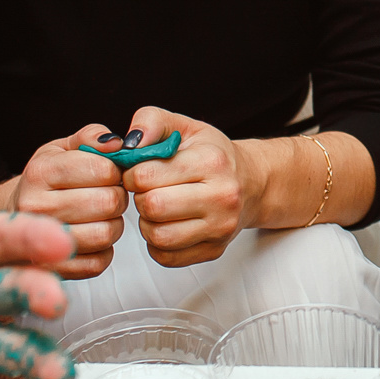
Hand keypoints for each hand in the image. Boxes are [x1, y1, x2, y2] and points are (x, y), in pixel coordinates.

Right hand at [9, 123, 130, 277]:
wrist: (16, 219)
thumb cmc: (47, 182)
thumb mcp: (63, 149)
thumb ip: (92, 137)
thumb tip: (118, 144)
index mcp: (40, 172)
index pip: (103, 170)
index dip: (115, 171)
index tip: (107, 174)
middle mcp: (36, 207)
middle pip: (108, 203)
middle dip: (116, 198)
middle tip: (106, 197)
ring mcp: (41, 242)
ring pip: (107, 233)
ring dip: (112, 225)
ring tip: (98, 217)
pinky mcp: (53, 269)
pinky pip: (99, 262)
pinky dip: (103, 251)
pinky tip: (90, 237)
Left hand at [115, 108, 246, 268]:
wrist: (252, 182)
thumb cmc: (213, 154)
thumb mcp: (184, 126)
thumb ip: (151, 121)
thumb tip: (127, 144)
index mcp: (211, 162)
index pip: (146, 175)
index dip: (132, 173)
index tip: (141, 171)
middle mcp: (222, 196)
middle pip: (152, 207)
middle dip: (141, 198)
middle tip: (148, 191)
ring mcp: (221, 227)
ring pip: (158, 236)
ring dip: (147, 223)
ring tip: (158, 208)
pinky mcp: (215, 249)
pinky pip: (167, 257)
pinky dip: (157, 244)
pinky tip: (167, 225)